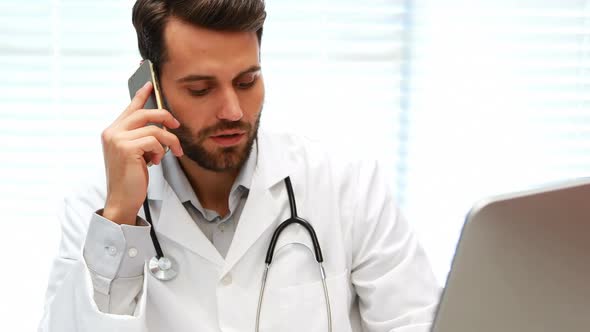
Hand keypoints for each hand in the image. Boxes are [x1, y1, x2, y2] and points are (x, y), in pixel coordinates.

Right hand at [101, 82, 183, 224]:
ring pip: (154, 129)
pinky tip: (155, 162)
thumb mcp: (136, 153)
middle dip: (165, 118)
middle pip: (145, 113)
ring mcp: (117, 139)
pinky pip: (154, 141)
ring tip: (168, 154)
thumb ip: (141, 137)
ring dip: (167, 141)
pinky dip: (160, 151)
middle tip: (177, 126)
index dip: (141, 95)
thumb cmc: (131, 177)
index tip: (150, 84)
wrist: (122, 199)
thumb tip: (161, 125)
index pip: (130, 108)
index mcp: (112, 131)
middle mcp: (112, 132)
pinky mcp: (127, 149)